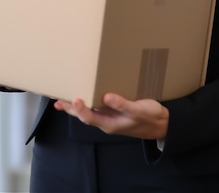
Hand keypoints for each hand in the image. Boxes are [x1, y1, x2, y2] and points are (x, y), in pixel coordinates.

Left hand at [54, 93, 168, 139]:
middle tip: (57, 99)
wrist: (161, 123)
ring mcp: (109, 116)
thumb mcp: (138, 110)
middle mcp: (106, 121)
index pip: (90, 117)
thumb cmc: (150, 117)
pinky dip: (86, 101)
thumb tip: (107, 97)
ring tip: (62, 98)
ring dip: (75, 105)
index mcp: (110, 123)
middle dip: (70, 108)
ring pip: (88, 111)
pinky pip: (95, 106)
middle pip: (84, 115)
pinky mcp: (113, 110)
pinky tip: (84, 95)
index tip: (75, 98)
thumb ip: (123, 105)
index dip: (81, 109)